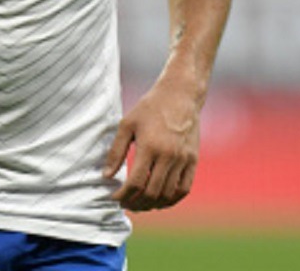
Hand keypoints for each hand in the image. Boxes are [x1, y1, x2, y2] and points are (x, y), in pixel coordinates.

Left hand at [103, 80, 201, 211]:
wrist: (180, 95)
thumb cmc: (150, 107)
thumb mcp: (127, 124)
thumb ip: (116, 151)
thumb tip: (106, 176)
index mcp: (150, 147)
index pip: (135, 183)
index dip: (123, 195)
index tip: (114, 198)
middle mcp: (168, 156)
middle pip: (151, 193)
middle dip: (135, 203)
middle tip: (125, 204)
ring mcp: (183, 159)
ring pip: (167, 194)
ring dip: (152, 205)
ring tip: (140, 204)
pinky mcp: (193, 160)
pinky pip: (184, 189)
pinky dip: (171, 200)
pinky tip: (160, 201)